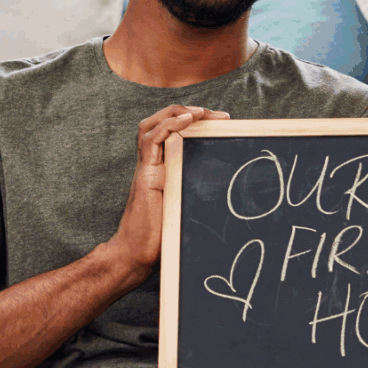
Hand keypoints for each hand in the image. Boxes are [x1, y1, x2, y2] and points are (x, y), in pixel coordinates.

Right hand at [104, 105, 228, 276]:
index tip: (222, 122)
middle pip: (162, 122)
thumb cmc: (162, 237)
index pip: (173, 131)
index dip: (195, 121)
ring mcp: (146, 168)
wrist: (137, 255)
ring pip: (151, 125)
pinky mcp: (144, 175)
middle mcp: (152, 164)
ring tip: (200, 111)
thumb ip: (198, 193)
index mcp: (162, 168)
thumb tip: (231, 191)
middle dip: (190, 111)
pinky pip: (150, 140)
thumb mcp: (186, 207)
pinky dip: (168, 125)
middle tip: (219, 115)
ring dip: (177, 112)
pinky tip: (187, 120)